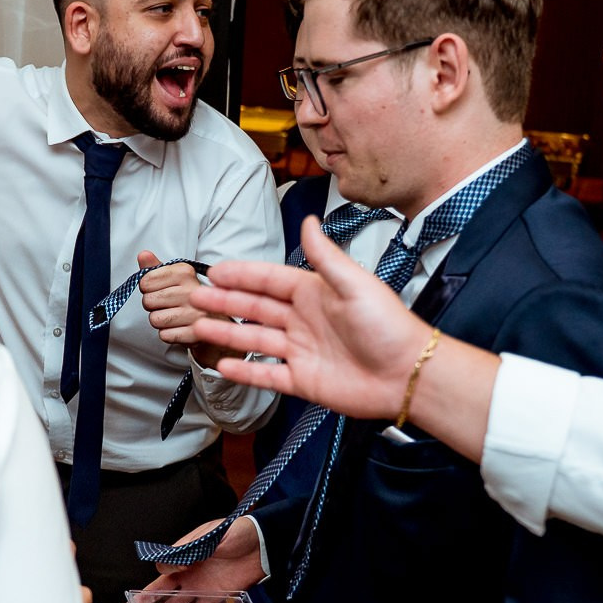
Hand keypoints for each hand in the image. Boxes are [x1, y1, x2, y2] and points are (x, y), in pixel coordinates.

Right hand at [118, 516, 260, 602]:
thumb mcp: (212, 535)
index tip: (177, 571)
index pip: (163, 568)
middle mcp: (188, 572)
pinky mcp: (215, 596)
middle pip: (160, 590)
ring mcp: (200, 586)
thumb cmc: (236, 532)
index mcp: (184, 554)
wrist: (261, 544)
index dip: (164, 573)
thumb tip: (174, 567)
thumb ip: (191, 550)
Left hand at [137, 251, 235, 367]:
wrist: (214, 323)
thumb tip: (143, 254)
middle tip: (167, 305)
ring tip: (173, 317)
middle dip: (152, 306)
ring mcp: (196, 313)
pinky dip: (168, 334)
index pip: (145, 281)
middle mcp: (192, 290)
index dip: (147, 288)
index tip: (160, 290)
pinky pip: (165, 335)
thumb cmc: (189, 298)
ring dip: (159, 321)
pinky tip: (179, 328)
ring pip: (155, 319)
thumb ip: (155, 267)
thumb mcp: (174, 278)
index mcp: (185, 272)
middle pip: (148, 301)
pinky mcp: (196, 333)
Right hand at [187, 216, 428, 418]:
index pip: (269, 280)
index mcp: (315, 293)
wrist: (407, 374)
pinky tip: (223, 364)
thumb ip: (325, 256)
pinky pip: (267, 374)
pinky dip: (244, 370)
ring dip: (227, 332)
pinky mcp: (304, 381)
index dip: (241, 275)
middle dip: (225, 302)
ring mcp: (302, 351)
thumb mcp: (355, 284)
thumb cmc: (389, 327)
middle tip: (195, 297)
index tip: (214, 272)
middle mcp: (305, 320)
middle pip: (256, 308)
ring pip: (255, 339)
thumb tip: (308, 221)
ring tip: (198, 327)